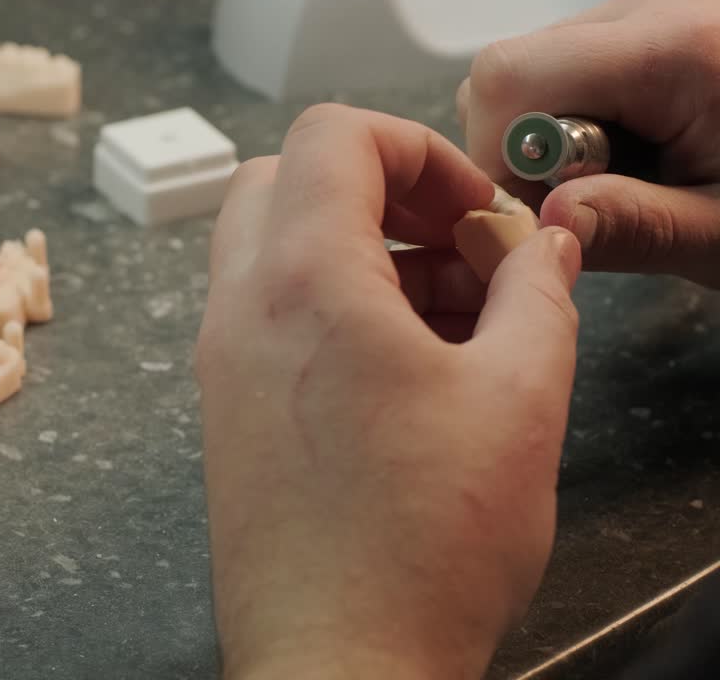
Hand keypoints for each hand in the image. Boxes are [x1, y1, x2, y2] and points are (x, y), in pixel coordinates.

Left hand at [195, 104, 581, 678]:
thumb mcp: (520, 401)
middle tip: (455, 246)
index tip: (473, 209)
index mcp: (304, 281)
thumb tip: (539, 246)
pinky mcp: (228, 410)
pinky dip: (331, 306)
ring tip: (451, 317)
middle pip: (289, 180)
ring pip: (275, 248)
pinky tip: (407, 367)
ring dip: (359, 252)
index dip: (418, 148)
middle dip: (381, 191)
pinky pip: (269, 314)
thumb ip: (537, 295)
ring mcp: (223, 362)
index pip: (334, 135)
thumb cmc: (417, 551)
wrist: (338, 663)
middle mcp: (242, 310)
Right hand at [457, 0, 719, 286]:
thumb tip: (546, 222)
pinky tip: (628, 152)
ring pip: (524, 73)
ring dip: (545, 141)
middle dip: (522, 150)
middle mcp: (650, 5)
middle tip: (591, 201)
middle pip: (507, 74)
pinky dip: (568, 123)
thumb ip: (633, 227)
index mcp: (674, 48)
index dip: (497, 152)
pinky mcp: (641, 20)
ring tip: (623, 178)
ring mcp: (644, 5)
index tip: (539, 208)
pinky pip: (557, 69)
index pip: (508, 79)